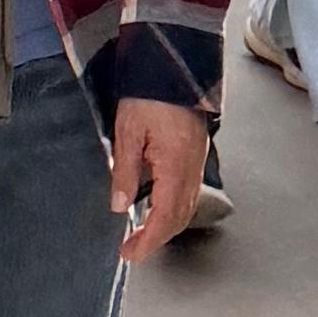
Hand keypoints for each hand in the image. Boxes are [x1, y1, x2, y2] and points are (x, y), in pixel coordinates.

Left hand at [112, 97, 208, 254]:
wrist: (176, 62)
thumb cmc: (151, 92)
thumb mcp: (128, 130)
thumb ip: (125, 171)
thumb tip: (120, 205)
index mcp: (176, 165)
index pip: (164, 217)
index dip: (148, 240)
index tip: (130, 254)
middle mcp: (192, 169)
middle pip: (179, 218)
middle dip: (156, 239)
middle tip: (132, 249)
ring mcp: (197, 161)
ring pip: (187, 207)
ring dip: (165, 226)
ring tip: (141, 234)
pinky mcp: (196, 153)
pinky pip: (188, 191)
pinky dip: (173, 208)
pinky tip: (156, 206)